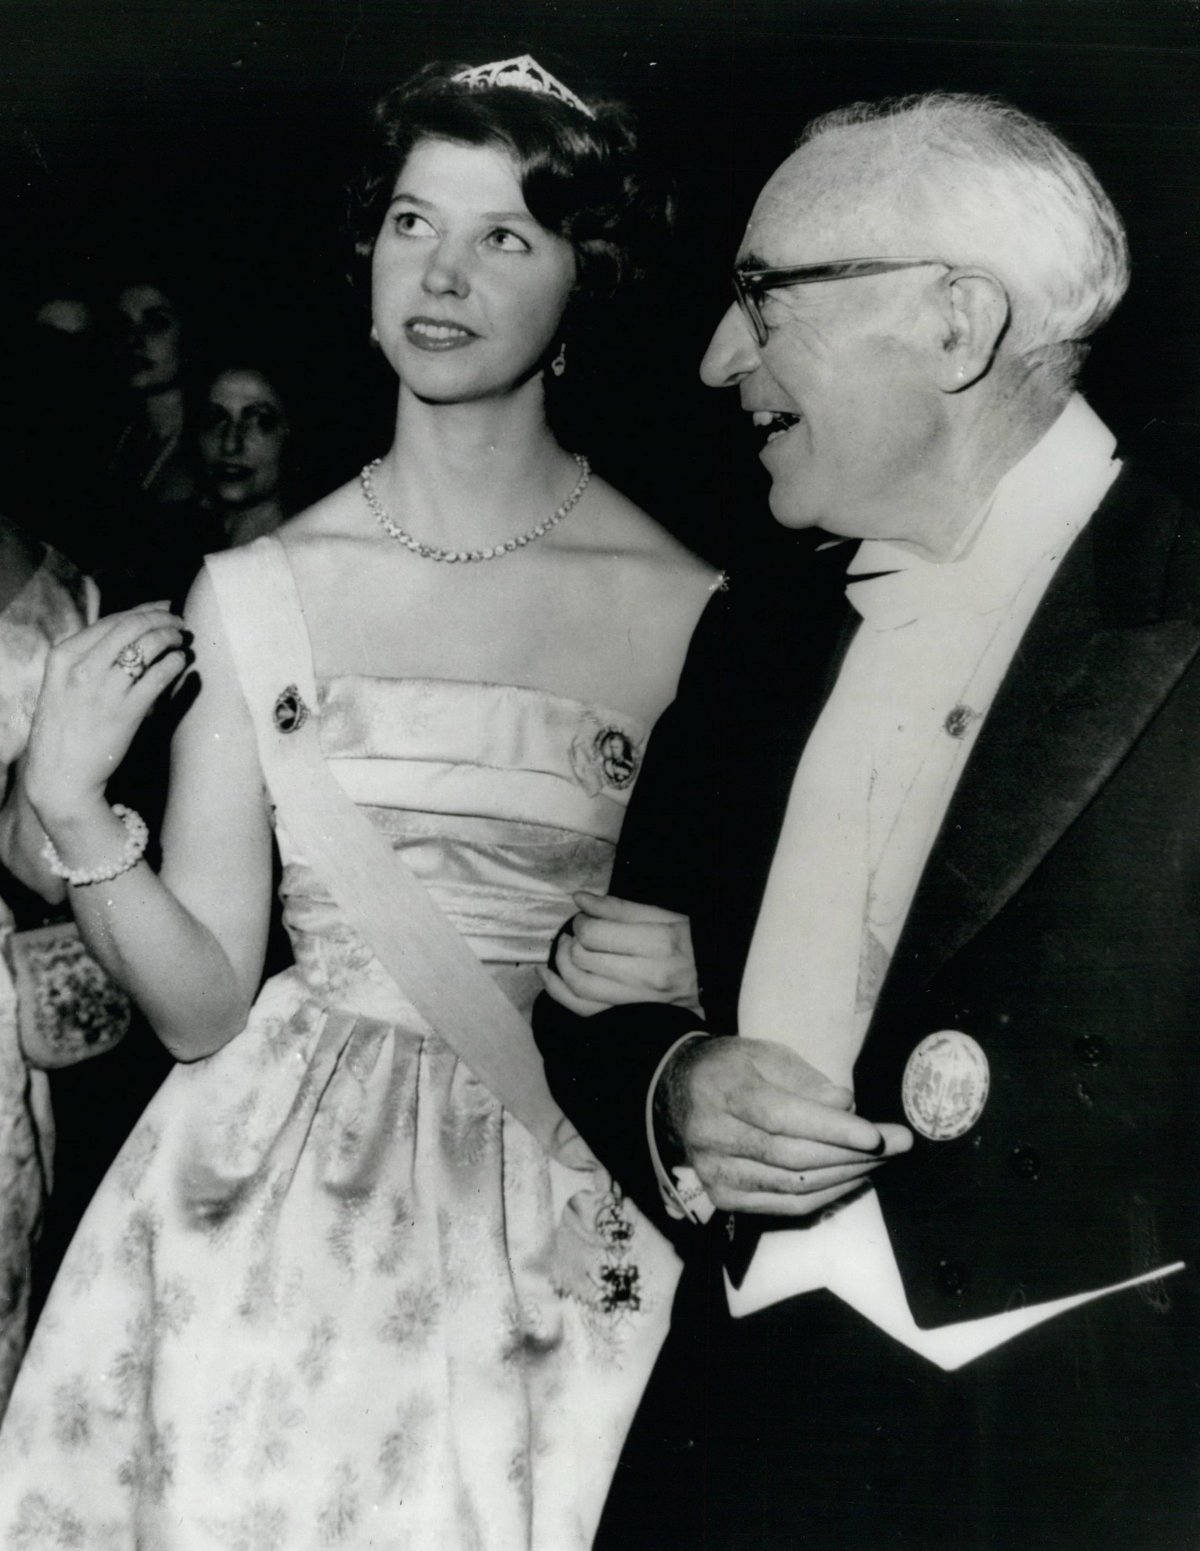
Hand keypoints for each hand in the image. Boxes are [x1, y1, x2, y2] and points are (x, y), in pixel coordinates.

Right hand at [25, 604, 189, 823]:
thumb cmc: (65, 729)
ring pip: (147, 646)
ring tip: (183, 641)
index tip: (162, 608)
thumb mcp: (63, 684)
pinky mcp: (125, 712)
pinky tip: (181, 663)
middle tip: (180, 623)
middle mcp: (82, 668)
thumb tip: (127, 632)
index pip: (111, 621)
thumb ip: (87, 658)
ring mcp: (104, 689)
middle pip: (131, 626)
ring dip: (172, 638)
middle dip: (161, 619)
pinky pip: (159, 676)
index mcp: (63, 657)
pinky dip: (175, 664)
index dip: (143, 611)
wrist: (60, 775)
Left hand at [540, 892, 699, 1016]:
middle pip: (582, 958)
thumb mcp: (666, 918)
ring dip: (560, 963)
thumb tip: (580, 899)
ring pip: (578, 985)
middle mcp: (647, 978)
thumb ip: (619, 909)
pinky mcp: (627, 1020)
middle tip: (577, 932)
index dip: (582, 922)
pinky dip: (557, 991)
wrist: (715, 986)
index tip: (587, 918)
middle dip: (570, 940)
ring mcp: (636, 1004)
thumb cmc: (691, 946)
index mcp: (659, 945)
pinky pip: (581, 1010)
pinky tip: (546, 975)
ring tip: (565, 949)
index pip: (595, 934)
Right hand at [663, 1035, 913, 1215]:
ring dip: (847, 1176)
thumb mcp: (766, 1054)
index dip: (831, 1129)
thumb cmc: (733, 1068)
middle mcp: (714, 1136)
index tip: (877, 1135)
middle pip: (792, 1156)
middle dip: (854, 1155)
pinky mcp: (723, 1197)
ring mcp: (716, 1172)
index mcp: (724, 1091)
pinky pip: (785, 1206)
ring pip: (793, 1186)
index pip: (781, 1117)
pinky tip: (854, 1178)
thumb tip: (845, 1105)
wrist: (680, 1092)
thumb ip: (804, 1080)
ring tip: (884, 1162)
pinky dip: (826, 1196)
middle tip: (900, 1145)